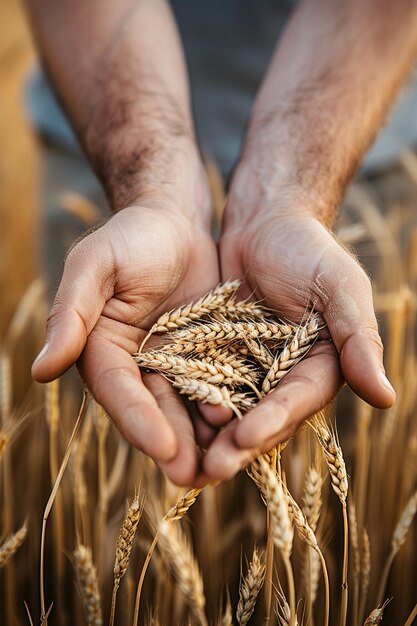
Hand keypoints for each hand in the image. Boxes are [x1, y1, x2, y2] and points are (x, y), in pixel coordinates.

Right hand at [32, 200, 219, 485]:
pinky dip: (232, 408)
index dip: (139, 421)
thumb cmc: (130, 237)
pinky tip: (251, 428)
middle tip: (197, 477)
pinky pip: (219, 386)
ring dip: (205, 438)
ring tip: (227, 465)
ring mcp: (174, 365)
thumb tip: (41, 370)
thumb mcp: (95, 265)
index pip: (120, 392)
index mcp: (103, 351)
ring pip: (189, 408)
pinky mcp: (207, 357)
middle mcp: (137, 366)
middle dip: (174, 445)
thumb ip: (71, 314)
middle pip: (154, 412)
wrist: (175, 222)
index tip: (164, 447)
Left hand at [202, 200, 395, 480]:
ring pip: (229, 408)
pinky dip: (188, 401)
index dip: (273, 420)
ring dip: (209, 435)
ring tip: (185, 461)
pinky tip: (167, 418)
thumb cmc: (309, 249)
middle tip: (210, 469)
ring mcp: (249, 368)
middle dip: (238, 444)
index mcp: (321, 366)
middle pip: (262, 416)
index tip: (246, 438)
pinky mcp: (218, 355)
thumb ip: (358, 339)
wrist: (265, 223)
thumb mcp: (340, 287)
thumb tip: (387, 398)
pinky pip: (202, 382)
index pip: (297, 400)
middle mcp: (285, 376)